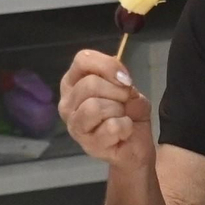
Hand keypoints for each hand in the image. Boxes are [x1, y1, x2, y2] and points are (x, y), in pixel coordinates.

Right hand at [58, 49, 153, 170]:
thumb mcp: (127, 87)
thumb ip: (119, 77)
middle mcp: (67, 103)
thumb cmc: (128, 113)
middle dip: (117, 91)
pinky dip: (125, 126)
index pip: (82, 59)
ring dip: (118, 110)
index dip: (108, 65)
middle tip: (125, 102)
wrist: (137, 144)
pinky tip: (124, 132)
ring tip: (121, 117)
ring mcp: (74, 126)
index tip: (125, 78)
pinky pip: (111, 126)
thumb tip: (120, 77)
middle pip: (89, 84)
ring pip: (94, 106)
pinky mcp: (88, 145)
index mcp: (73, 83)